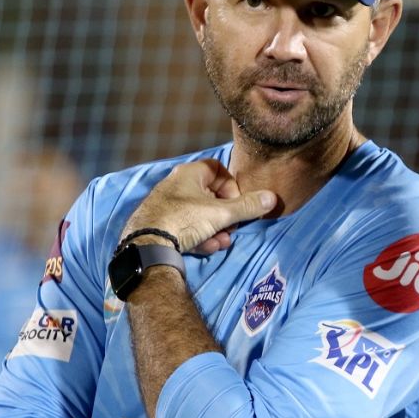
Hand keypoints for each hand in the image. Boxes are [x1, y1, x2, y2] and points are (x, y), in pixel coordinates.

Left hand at [121, 159, 275, 253]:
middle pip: (210, 195)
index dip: (232, 186)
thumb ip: (247, 206)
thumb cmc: (184, 220)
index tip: (237, 203)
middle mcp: (175, 186)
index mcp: (188, 174)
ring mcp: (166, 206)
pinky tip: (206, 248)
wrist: (146, 245)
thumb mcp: (221, 213)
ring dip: (215, 229)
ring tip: (221, 242)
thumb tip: (272, 197)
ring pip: (199, 215)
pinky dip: (199, 237)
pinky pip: (186, 227)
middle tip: (231, 227)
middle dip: (226, 215)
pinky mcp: (160, 225)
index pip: (217, 169)